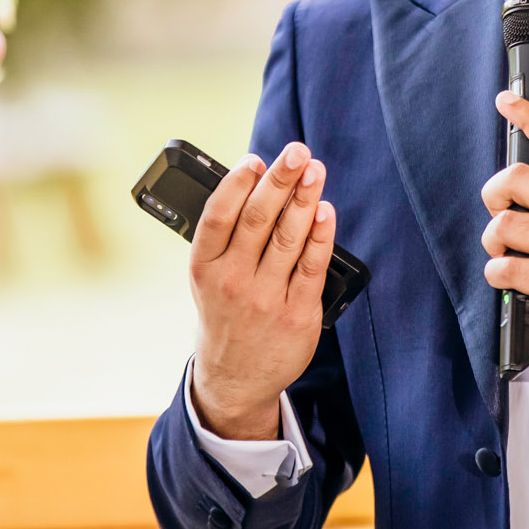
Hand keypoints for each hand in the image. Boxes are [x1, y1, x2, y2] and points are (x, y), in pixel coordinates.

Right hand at [187, 141, 337, 439]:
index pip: (218, 217)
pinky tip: (325, 211)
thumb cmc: (224, 312)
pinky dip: (320, 235)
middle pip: (258, 220)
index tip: (255, 159)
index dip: (236, 184)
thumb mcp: (207, 277)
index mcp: (204, 267)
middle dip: (280, 181)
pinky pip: (312, 267)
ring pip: (287, 238)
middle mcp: (232, 281)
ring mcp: (265, 298)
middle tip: (297, 150)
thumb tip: (255, 178)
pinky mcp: (297, 312)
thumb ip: (225, 235)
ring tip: (315, 170)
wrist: (235, 378)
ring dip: (304, 199)